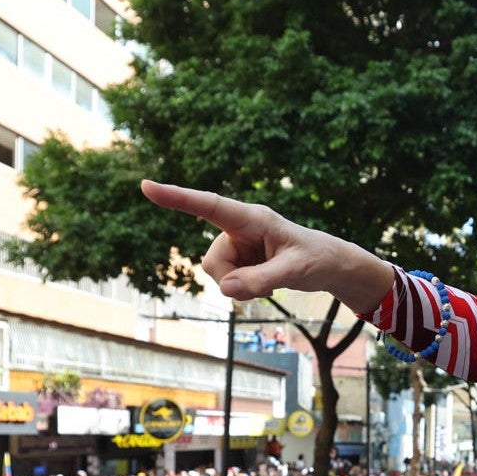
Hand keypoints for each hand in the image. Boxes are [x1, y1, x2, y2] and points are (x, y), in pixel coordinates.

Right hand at [141, 183, 383, 306]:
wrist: (329, 265)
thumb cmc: (317, 259)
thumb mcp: (294, 272)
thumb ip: (260, 280)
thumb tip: (225, 288)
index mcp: (252, 217)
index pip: (209, 206)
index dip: (177, 198)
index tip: (147, 186)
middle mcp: (239, 228)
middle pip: (214, 261)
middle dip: (233, 279)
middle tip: (267, 281)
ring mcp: (237, 244)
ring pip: (218, 274)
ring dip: (240, 286)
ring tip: (270, 280)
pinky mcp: (238, 259)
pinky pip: (226, 281)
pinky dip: (242, 289)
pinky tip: (264, 282)